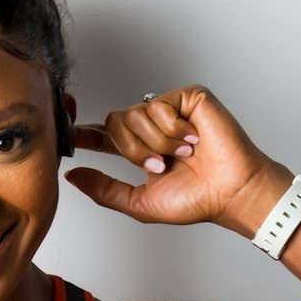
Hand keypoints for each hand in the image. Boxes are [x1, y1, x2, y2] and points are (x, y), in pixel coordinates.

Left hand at [65, 85, 281, 231]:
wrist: (230, 191)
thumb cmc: (196, 199)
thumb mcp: (139, 203)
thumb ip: (104, 190)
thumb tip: (72, 176)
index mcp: (142, 150)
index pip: (105, 135)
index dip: (85, 134)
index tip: (70, 138)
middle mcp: (153, 128)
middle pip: (114, 122)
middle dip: (131, 149)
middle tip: (158, 166)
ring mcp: (171, 111)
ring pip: (134, 114)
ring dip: (156, 143)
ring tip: (182, 154)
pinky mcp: (188, 97)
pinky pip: (158, 106)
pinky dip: (171, 129)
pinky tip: (192, 139)